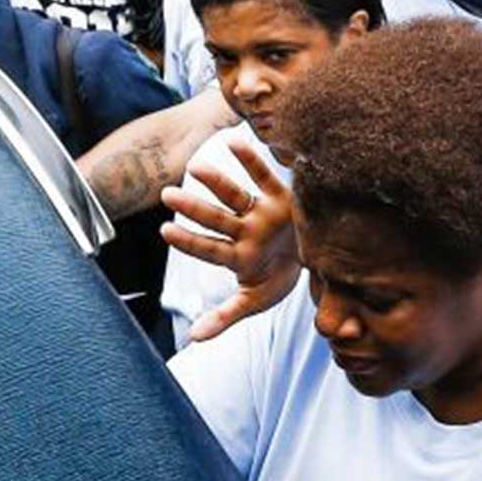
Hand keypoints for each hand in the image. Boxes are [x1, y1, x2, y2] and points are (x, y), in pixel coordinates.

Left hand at [160, 140, 300, 341]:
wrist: (316, 264)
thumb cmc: (279, 279)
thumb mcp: (255, 301)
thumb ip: (225, 316)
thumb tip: (194, 339)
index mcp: (238, 257)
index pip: (209, 249)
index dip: (190, 241)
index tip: (165, 231)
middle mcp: (245, 231)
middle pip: (216, 219)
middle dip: (194, 208)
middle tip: (168, 195)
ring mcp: (261, 213)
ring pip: (235, 196)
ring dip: (217, 182)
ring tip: (196, 168)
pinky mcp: (282, 197)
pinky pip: (264, 176)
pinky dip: (251, 160)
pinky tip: (234, 141)